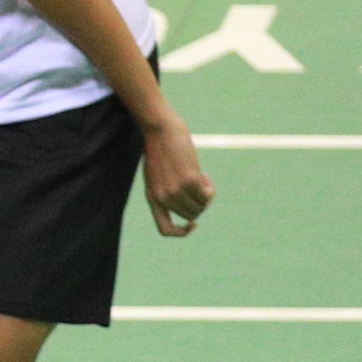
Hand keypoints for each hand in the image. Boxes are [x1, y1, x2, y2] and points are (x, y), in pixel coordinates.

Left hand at [141, 119, 214, 236]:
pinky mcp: (189, 180)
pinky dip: (209, 187)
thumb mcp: (156, 173)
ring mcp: (175, 190)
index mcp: (152, 198)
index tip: (193, 224)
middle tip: (198, 185)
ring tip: (201, 177)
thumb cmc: (159, 147)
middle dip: (199, 203)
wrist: (159, 129)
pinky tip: (204, 174)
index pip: (165, 229)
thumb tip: (186, 200)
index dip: (181, 232)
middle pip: (190, 215)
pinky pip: (207, 194)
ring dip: (206, 194)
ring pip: (200, 206)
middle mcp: (163, 198)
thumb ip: (165, 188)